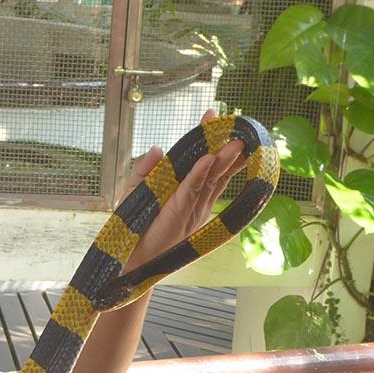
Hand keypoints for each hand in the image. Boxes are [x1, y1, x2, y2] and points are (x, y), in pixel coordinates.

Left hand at [121, 109, 246, 270]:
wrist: (131, 256)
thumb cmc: (135, 226)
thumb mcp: (136, 190)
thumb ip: (145, 168)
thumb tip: (156, 148)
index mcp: (186, 189)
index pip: (204, 161)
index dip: (210, 140)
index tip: (214, 116)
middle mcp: (194, 196)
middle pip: (216, 167)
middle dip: (227, 146)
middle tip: (242, 128)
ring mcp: (191, 203)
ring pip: (211, 176)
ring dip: (224, 158)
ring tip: (238, 142)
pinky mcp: (180, 210)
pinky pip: (192, 188)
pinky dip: (200, 173)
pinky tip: (209, 159)